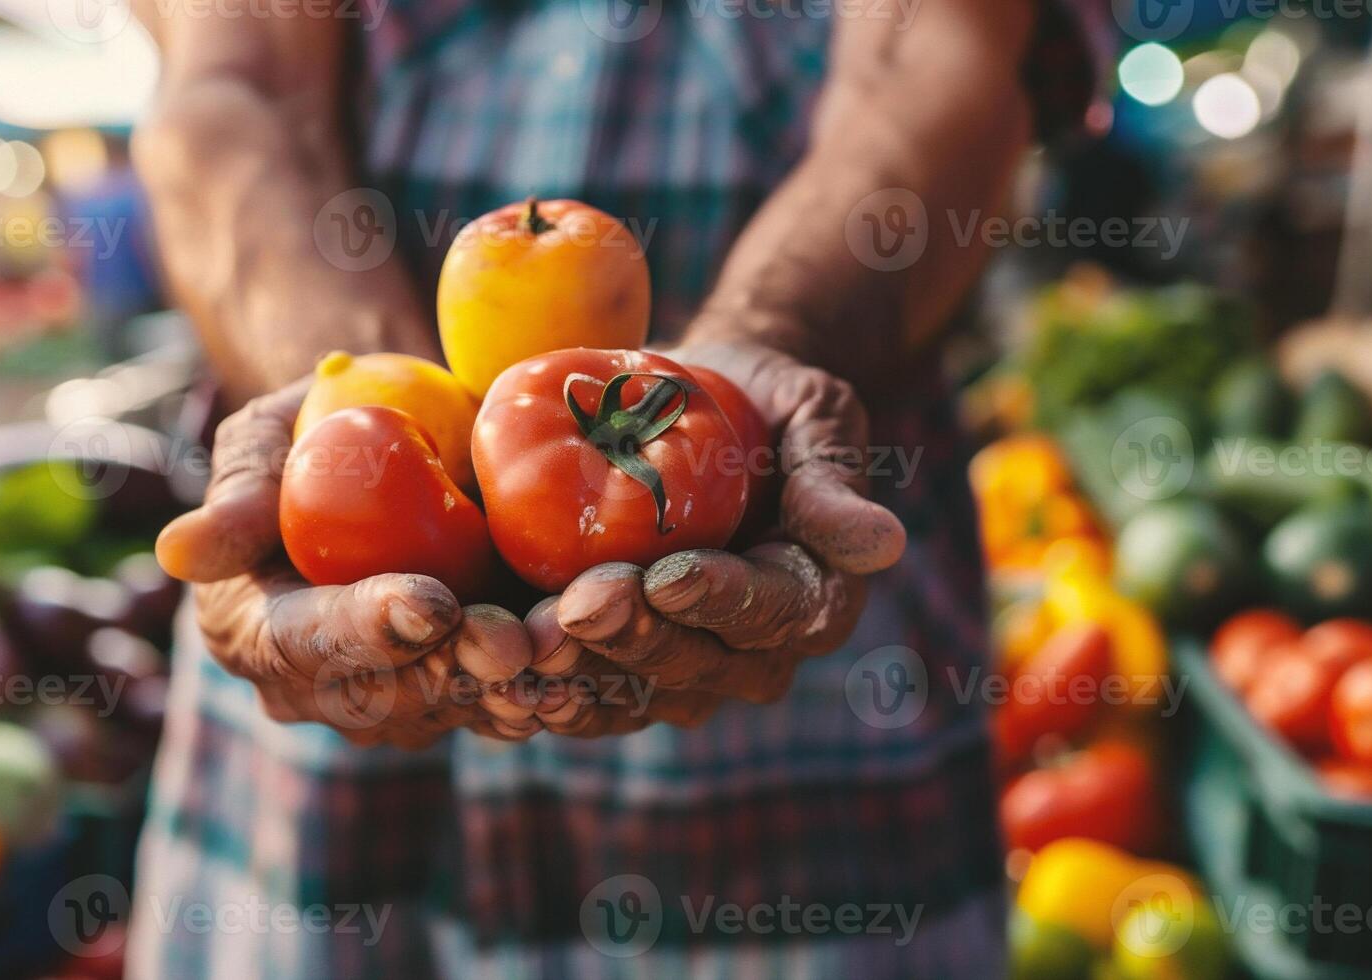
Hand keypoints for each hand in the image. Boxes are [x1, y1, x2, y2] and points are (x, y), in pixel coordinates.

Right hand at [157, 382, 539, 747]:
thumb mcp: (265, 436)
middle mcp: (315, 687)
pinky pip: (504, 705)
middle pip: (387, 697)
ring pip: (454, 712)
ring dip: (514, 689)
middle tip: (515, 641)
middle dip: (455, 672)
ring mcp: (391, 702)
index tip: (429, 601)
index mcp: (252, 630)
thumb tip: (180, 551)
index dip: (368, 629)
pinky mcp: (460, 696)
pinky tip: (592, 663)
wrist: (395, 448)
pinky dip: (549, 688)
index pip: (305, 643)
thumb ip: (237, 488)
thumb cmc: (315, 430)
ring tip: (564, 652)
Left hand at [525, 340, 906, 736]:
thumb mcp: (816, 419)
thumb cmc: (768, 405)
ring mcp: (681, 672)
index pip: (768, 612)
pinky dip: (535, 680)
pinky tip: (488, 660)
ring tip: (520, 641)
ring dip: (573, 672)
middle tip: (576, 605)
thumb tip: (884, 544)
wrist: (704, 411)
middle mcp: (750, 656)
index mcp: (811, 601)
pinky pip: (578, 690)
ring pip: (628, 691)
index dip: (718, 600)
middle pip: (691, 663)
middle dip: (631, 638)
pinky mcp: (615, 668)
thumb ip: (835, 481)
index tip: (668, 574)